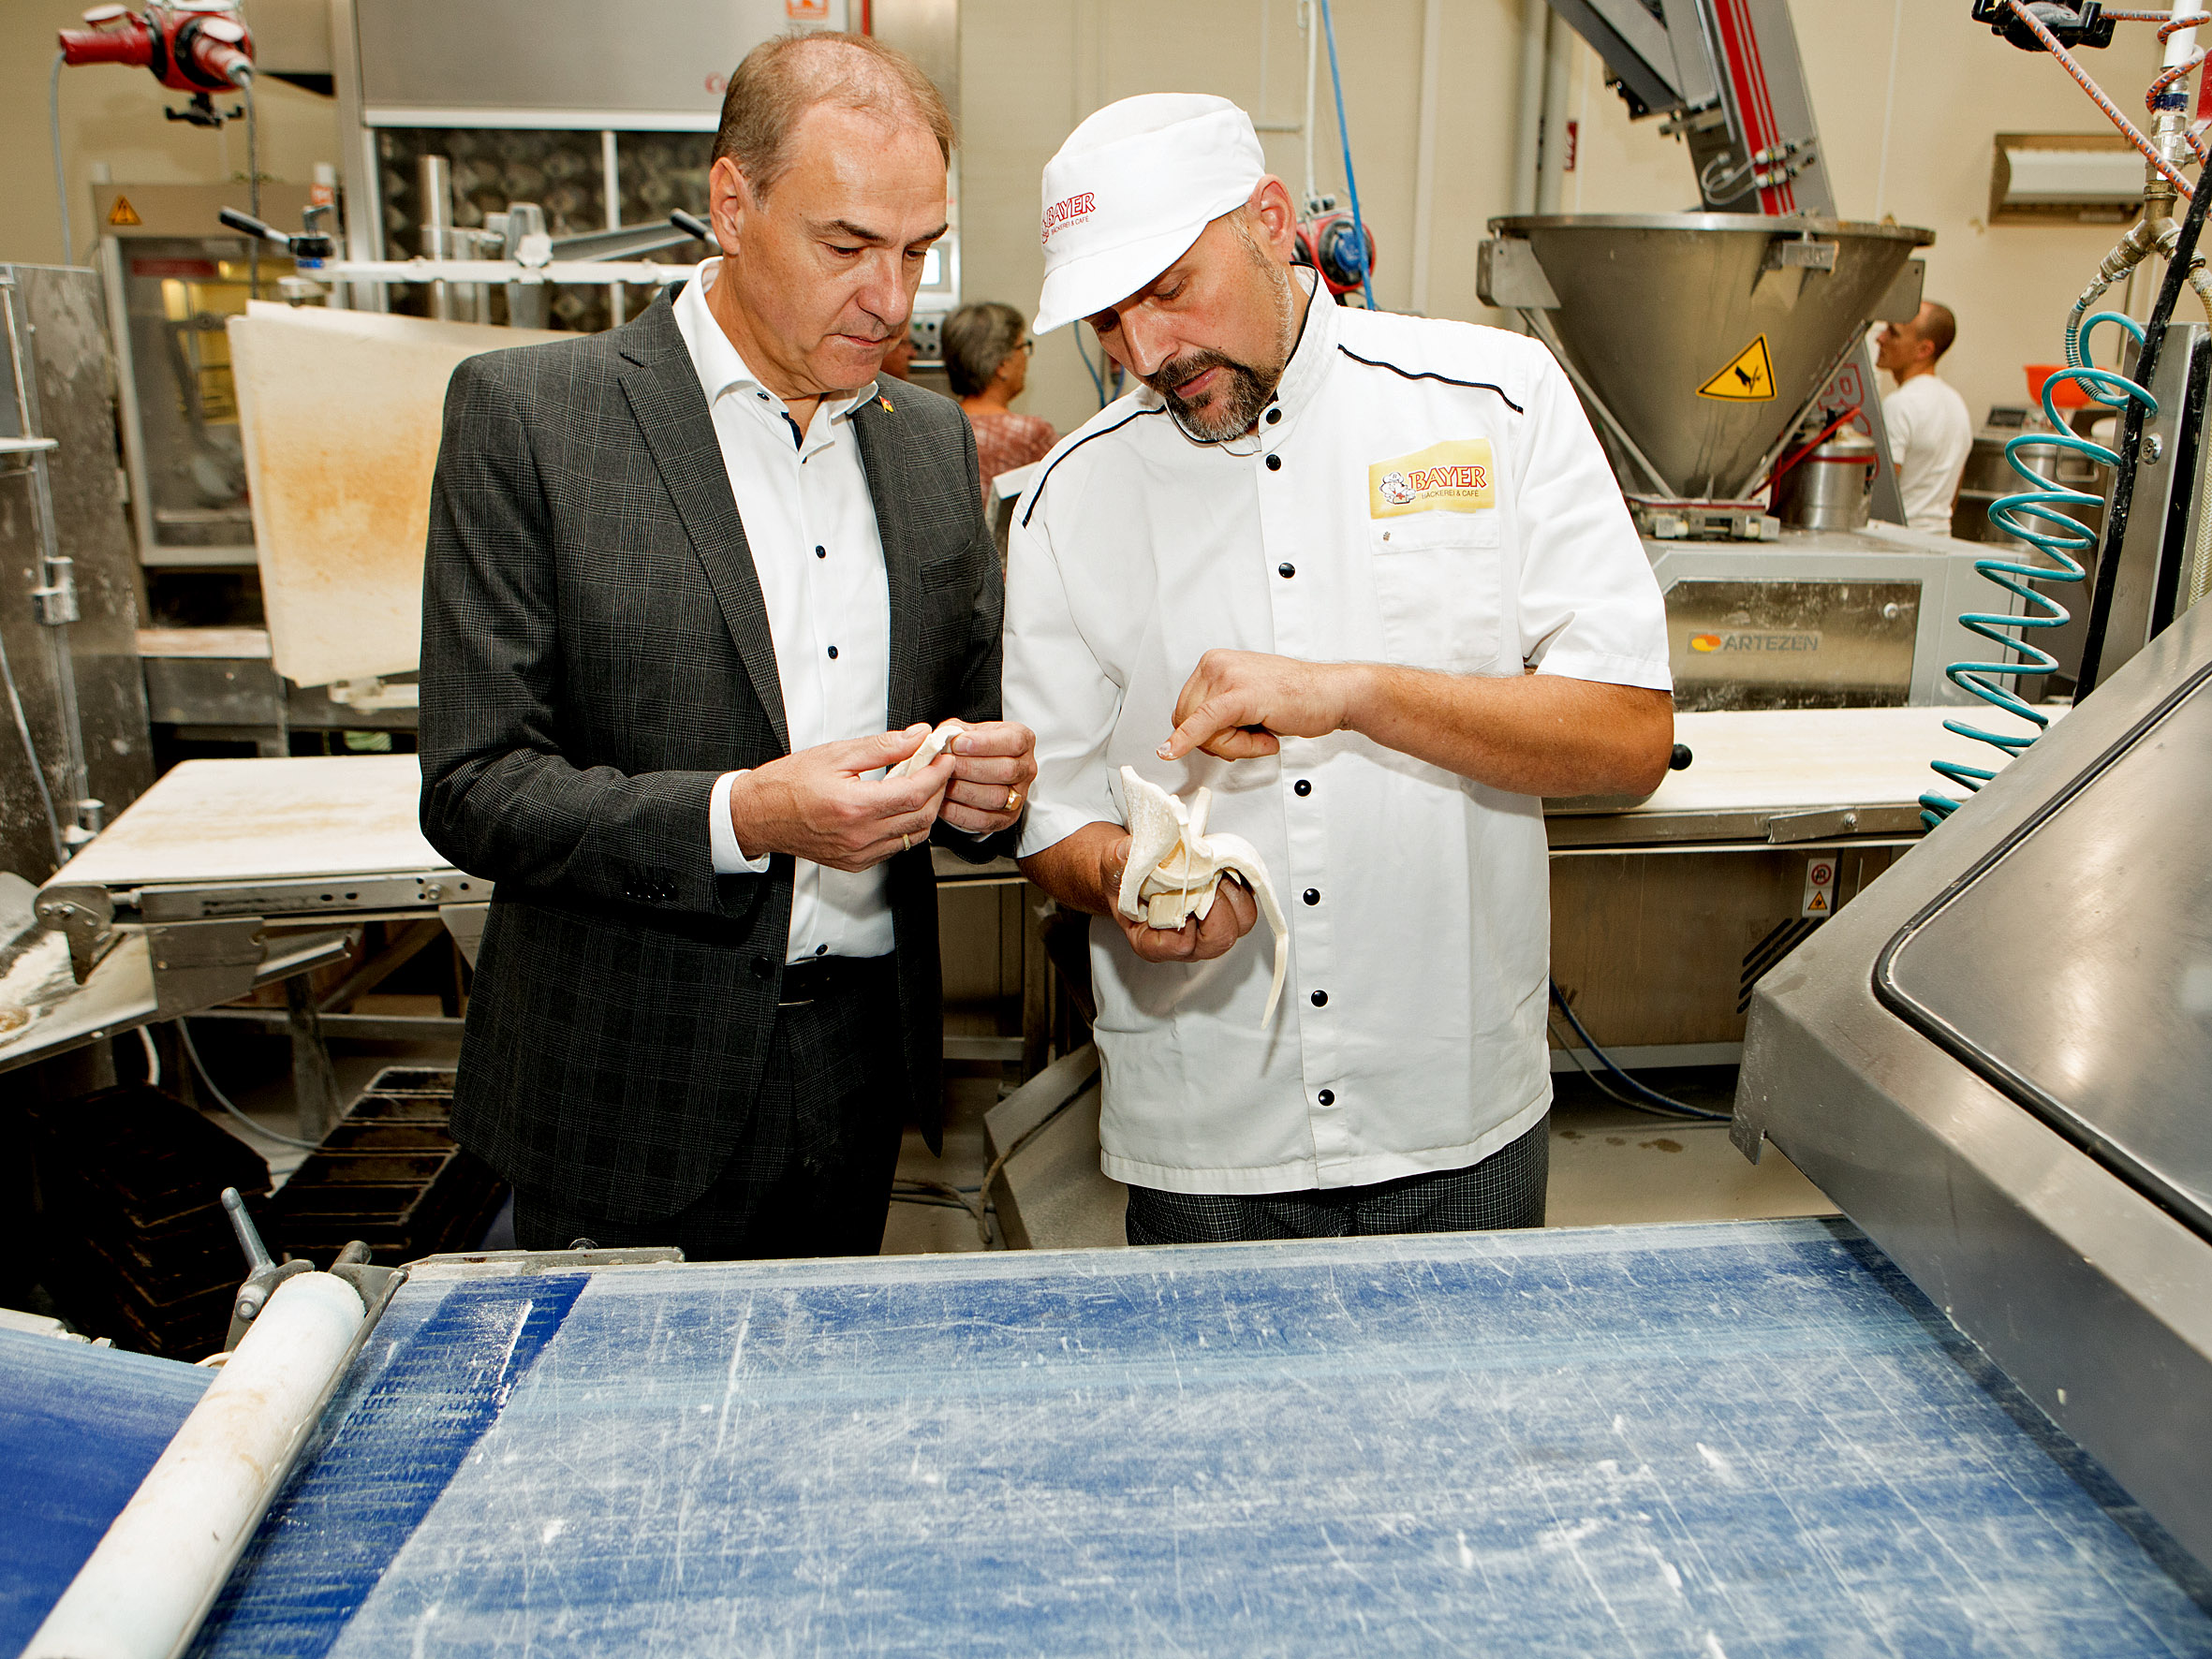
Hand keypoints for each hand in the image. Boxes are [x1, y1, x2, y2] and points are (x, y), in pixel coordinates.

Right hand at [728, 725, 950, 872]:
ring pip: (914, 836)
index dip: (937, 773)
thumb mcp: (836, 754)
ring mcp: (859, 854)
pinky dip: (907, 826)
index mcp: (854, 806)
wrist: (759, 815)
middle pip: (922, 816)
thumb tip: (917, 736)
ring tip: (919, 783)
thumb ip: (883, 746)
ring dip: (925, 809)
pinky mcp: (857, 863)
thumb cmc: (789, 783)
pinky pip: (896, 847)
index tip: (943, 756)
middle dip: (937, 789)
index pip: (915, 792)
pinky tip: (899, 805)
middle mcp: (859, 836)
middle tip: (936, 766)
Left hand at [936, 720, 1038, 835]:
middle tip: (945, 765)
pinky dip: (959, 811)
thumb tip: (941, 741)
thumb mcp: (967, 731)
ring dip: (963, 790)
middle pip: (1006, 770)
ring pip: (996, 797)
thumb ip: (955, 731)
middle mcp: (1026, 769)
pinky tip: (944, 801)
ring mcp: (1019, 796)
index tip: (957, 744)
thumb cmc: (974, 749)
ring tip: (942, 782)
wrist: (977, 772)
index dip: (984, 744)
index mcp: (1022, 741)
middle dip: (970, 768)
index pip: (1013, 742)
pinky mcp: (1006, 819)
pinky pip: (984, 820)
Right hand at [1098, 832, 1260, 962]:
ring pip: (1241, 922)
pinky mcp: (1227, 910)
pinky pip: (1248, 903)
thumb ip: (1117, 862)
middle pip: (1220, 939)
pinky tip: (1222, 865)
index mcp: (1154, 943)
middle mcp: (1186, 943)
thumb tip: (1128, 851)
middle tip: (1206, 875)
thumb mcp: (1113, 867)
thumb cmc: (1125, 877)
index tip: (1179, 891)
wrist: (1139, 870)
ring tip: (1215, 867)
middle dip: (1218, 902)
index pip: (1180, 946)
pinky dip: (1242, 881)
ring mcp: (1209, 928)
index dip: (1186, 918)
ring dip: (1233, 890)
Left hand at [1159, 650, 1364, 761]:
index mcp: (1214, 663)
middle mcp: (1216, 664)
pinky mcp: (1240, 695)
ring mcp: (1227, 676)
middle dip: (1220, 742)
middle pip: (1187, 722)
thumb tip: (1189, 737)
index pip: (1185, 711)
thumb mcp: (1246, 702)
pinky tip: (1170, 752)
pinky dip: (1186, 740)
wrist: (1334, 693)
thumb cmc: (1298, 697)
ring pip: (1203, 732)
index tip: (1233, 737)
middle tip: (1256, 735)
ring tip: (1266, 731)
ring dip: (1236, 746)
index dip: (1205, 735)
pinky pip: (1204, 723)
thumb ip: (1218, 714)